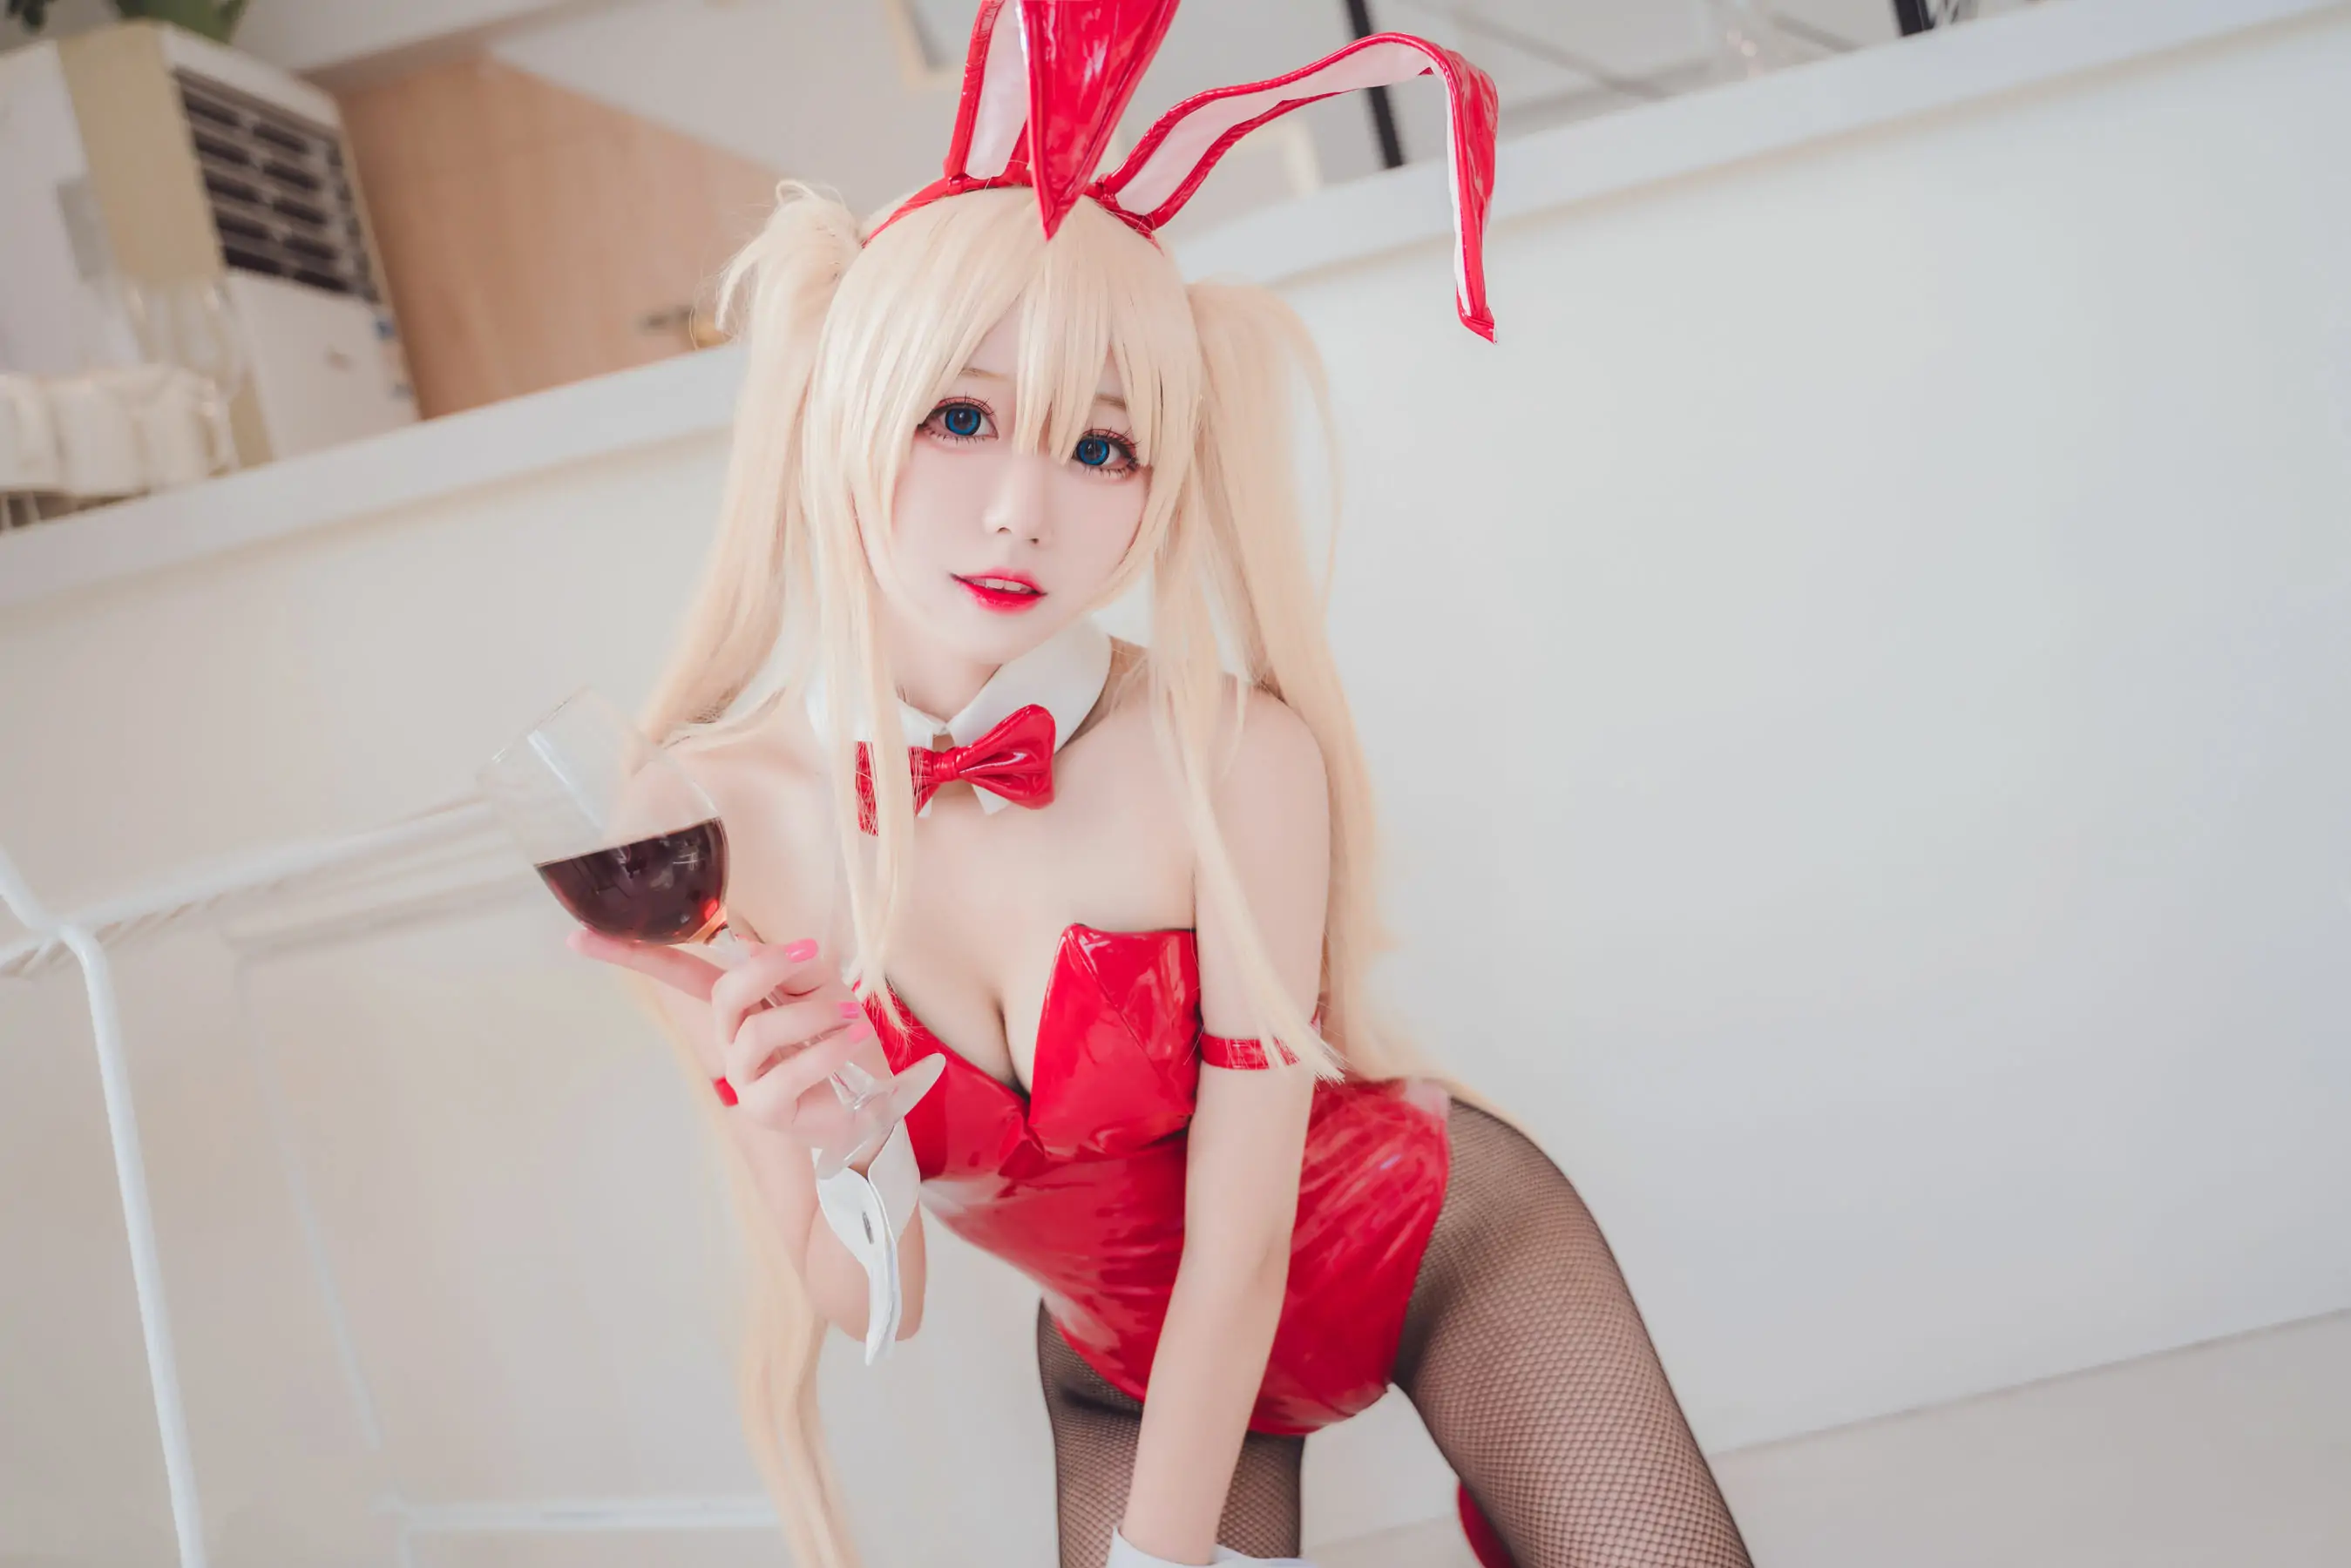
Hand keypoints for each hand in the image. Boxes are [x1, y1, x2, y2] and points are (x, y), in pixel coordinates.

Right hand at [568, 930, 884, 1150]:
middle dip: (766, 968)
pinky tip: (852, 1039)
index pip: (677, 972)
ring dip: (813, 1013)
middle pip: (724, 993)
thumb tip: (755, 948)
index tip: (579, 936)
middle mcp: (730, 1038)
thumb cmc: (839, 1038)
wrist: (870, 1100)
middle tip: (809, 956)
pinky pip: (789, 1072)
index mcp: (736, 1003)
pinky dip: (827, 1049)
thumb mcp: (823, 987)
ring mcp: (742, 1075)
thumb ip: (793, 966)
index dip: (630, 954)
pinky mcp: (765, 1108)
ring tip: (850, 1015)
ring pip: (760, 1031)